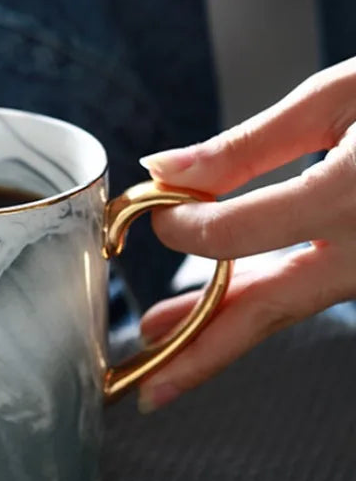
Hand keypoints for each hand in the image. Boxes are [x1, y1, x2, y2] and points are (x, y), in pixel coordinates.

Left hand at [136, 56, 355, 411]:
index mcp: (351, 196)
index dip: (182, 225)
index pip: (236, 234)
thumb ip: (247, 145)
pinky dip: (260, 302)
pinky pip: (310, 292)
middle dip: (198, 351)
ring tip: (163, 348)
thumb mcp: (338, 98)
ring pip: (287, 309)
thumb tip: (166, 170)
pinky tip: (220, 306)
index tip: (155, 207)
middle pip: (267, 311)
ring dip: (220, 332)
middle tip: (145, 381)